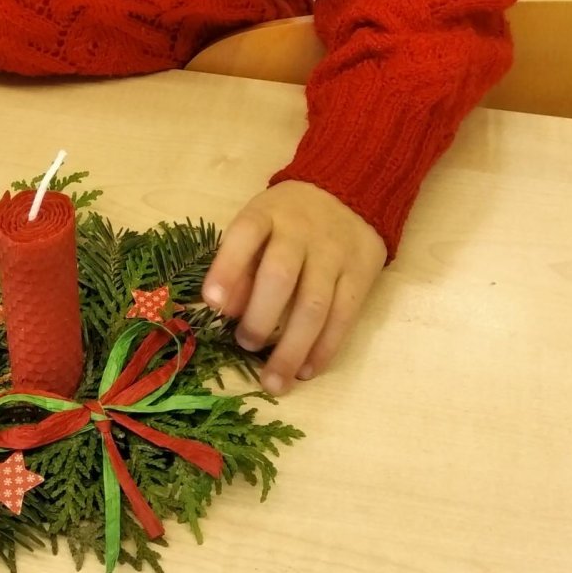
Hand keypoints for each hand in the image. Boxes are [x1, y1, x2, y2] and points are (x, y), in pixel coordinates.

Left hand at [202, 181, 385, 393]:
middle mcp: (301, 231)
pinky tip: (306, 370)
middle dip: (260, 318)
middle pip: (280, 276)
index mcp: (267, 213)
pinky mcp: (360, 274)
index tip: (211, 303)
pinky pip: (344, 316)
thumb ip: (241, 262)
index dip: (227, 269)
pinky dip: (324, 349)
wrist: (349, 192)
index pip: (244, 235)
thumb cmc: (287, 218)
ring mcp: (334, 253)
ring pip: (314, 305)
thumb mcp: (260, 223)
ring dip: (292, 348)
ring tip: (273, 380)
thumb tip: (226, 310)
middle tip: (245, 344)